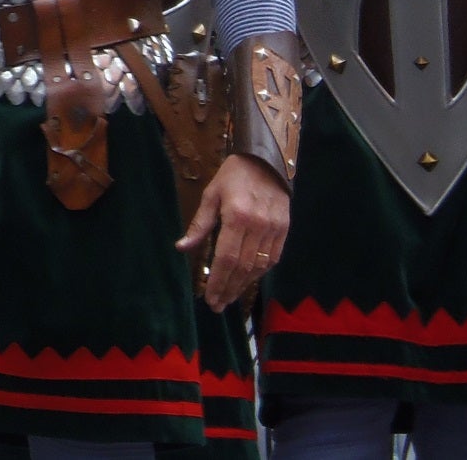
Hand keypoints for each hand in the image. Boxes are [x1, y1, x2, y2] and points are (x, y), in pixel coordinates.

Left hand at [179, 153, 289, 308]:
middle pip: (243, 267)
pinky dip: (259, 273)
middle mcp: (258, 227)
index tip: (210, 298)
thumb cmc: (233, 176)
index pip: (226, 258)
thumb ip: (199, 224)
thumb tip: (181, 247)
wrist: (266, 161)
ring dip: (243, 286)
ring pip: (259, 267)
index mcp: (237, 217)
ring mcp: (274, 230)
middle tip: (217, 305)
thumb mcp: (211, 195)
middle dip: (229, 289)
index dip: (218, 281)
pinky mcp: (284, 230)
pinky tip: (247, 281)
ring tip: (229, 298)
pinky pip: (273, 259)